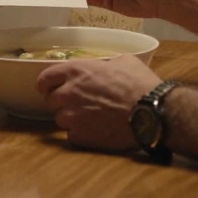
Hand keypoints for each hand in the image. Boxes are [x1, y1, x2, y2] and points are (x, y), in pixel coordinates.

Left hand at [36, 55, 162, 151]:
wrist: (151, 113)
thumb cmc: (140, 84)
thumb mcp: (124, 61)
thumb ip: (105, 63)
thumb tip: (106, 66)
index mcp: (76, 71)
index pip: (45, 78)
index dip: (46, 84)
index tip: (49, 88)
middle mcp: (69, 93)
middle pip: (50, 100)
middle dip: (61, 101)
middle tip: (78, 103)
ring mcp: (72, 116)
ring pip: (60, 119)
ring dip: (72, 118)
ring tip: (91, 118)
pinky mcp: (80, 136)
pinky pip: (72, 135)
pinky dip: (81, 134)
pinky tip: (96, 130)